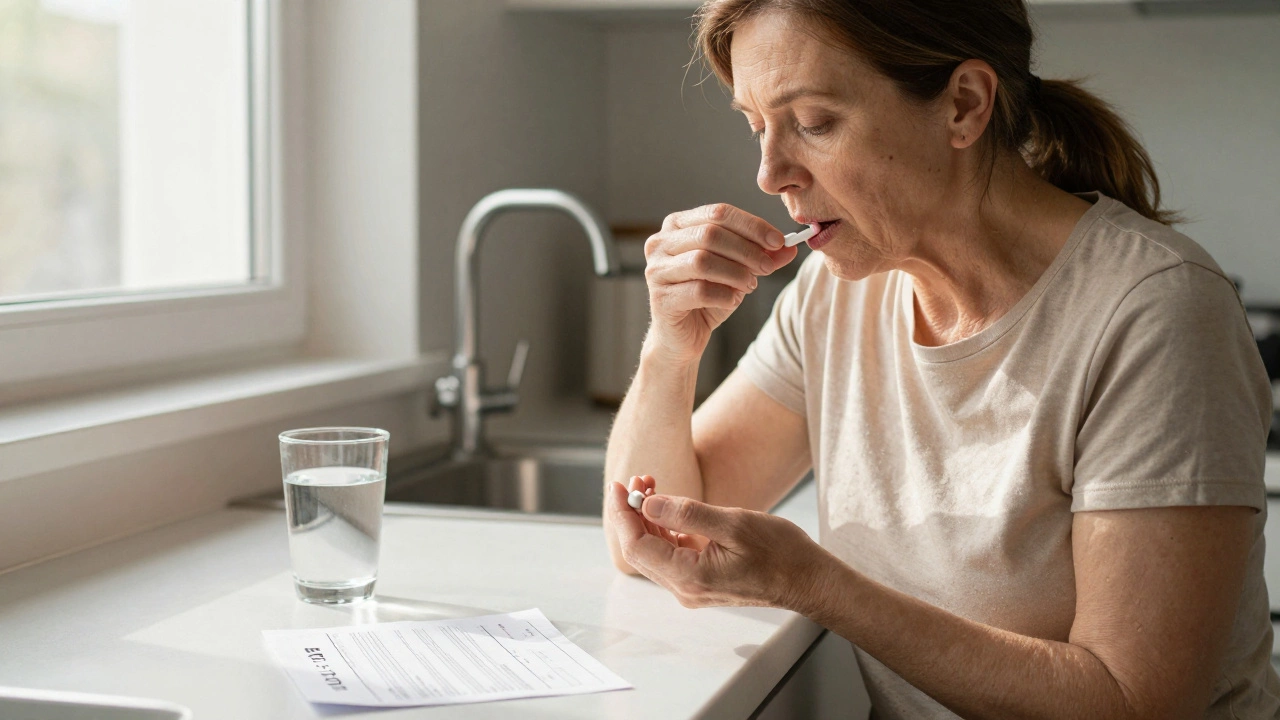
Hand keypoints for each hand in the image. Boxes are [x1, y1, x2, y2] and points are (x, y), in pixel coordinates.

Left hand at [606, 480, 828, 610]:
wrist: (807, 579)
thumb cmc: (780, 552)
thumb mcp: (734, 523)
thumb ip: (687, 513)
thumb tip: (648, 502)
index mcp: (690, 577)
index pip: (637, 547)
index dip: (622, 514)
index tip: (619, 485)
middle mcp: (685, 588)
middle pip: (640, 550)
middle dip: (632, 512)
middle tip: (638, 478)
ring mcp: (691, 587)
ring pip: (653, 551)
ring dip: (647, 518)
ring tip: (651, 485)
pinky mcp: (700, 580)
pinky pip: (670, 554)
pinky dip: (663, 528)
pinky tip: (667, 506)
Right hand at [643, 204, 797, 361]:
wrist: (682, 337)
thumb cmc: (707, 298)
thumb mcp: (737, 271)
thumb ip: (761, 257)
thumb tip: (790, 247)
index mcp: (678, 225)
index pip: (718, 213)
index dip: (752, 225)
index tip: (778, 241)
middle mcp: (660, 243)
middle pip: (710, 234)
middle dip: (746, 250)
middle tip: (768, 267)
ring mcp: (656, 270)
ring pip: (702, 261)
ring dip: (736, 273)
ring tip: (750, 285)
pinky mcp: (660, 298)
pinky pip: (698, 291)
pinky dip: (723, 295)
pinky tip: (732, 301)